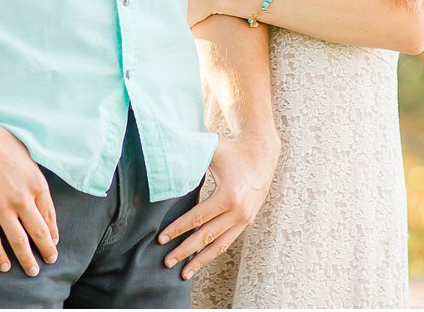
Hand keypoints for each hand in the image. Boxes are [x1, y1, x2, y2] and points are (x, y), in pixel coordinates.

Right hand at [0, 118, 59, 275]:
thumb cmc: (0, 142)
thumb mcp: (27, 159)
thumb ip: (34, 182)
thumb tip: (41, 203)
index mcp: (37, 184)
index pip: (49, 216)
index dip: (53, 233)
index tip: (53, 243)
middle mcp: (22, 198)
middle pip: (39, 232)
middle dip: (46, 251)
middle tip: (49, 261)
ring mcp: (1, 207)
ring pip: (18, 241)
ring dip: (27, 259)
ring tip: (32, 271)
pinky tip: (4, 265)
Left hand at [159, 132, 279, 279]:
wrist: (262, 153)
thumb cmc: (233, 151)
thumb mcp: (211, 152)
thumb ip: (189, 160)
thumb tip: (163, 167)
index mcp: (228, 195)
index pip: (197, 217)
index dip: (178, 229)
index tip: (162, 239)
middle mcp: (238, 211)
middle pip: (206, 236)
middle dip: (185, 251)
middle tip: (167, 261)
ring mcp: (245, 218)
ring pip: (219, 246)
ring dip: (200, 260)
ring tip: (184, 273)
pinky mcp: (247, 221)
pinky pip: (228, 241)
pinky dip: (213, 252)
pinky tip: (201, 260)